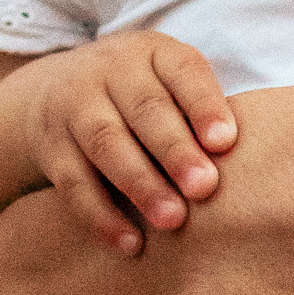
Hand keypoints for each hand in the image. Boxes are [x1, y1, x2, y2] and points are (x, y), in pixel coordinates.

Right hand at [21, 29, 239, 250]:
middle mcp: (110, 69)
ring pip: (106, 143)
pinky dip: (101, 215)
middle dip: (175, 150)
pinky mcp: (50, 144)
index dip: (204, 105)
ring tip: (172, 220)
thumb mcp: (166, 82)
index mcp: (152, 51)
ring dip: (141, 184)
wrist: (53, 92)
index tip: (225, 143)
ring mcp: (74, 104)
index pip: (182, 70)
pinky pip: (74, 181)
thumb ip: (199, 112)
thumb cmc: (140, 96)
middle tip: (204, 188)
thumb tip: (242, 162)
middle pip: (145, 109)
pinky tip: (130, 243)